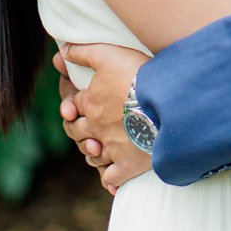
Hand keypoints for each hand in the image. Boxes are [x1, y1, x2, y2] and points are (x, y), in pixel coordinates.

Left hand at [54, 43, 151, 192]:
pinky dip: (110, 179)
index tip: (78, 105)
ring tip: (100, 149)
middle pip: (77, 132)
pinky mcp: (128, 165)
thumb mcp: (108, 54)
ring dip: (93, 152)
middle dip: (78, 130)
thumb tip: (61, 51)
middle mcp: (95, 126)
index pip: (72, 106)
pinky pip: (112, 177)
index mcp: (89, 102)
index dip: (73, 105)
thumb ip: (83, 52)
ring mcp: (111, 147)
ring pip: (92, 154)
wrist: (168, 102)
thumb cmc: (139, 75)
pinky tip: (111, 179)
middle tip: (87, 129)